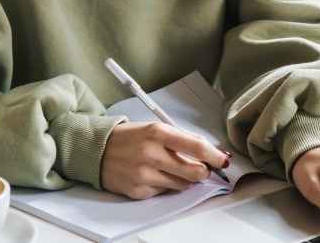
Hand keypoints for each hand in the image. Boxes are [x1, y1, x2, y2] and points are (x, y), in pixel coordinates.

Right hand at [100, 121, 230, 199]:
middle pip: (194, 171)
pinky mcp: (138, 191)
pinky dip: (165, 185)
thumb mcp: (154, 128)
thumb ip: (180, 138)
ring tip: (169, 168)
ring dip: (183, 178)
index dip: (214, 156)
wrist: (96, 150)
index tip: (223, 160)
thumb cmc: (129, 137)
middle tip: (201, 168)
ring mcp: (144, 175)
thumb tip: (209, 151)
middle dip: (203, 171)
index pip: (196, 146)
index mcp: (157, 133)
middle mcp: (151, 154)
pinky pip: (164, 192)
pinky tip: (153, 175)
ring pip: (182, 184)